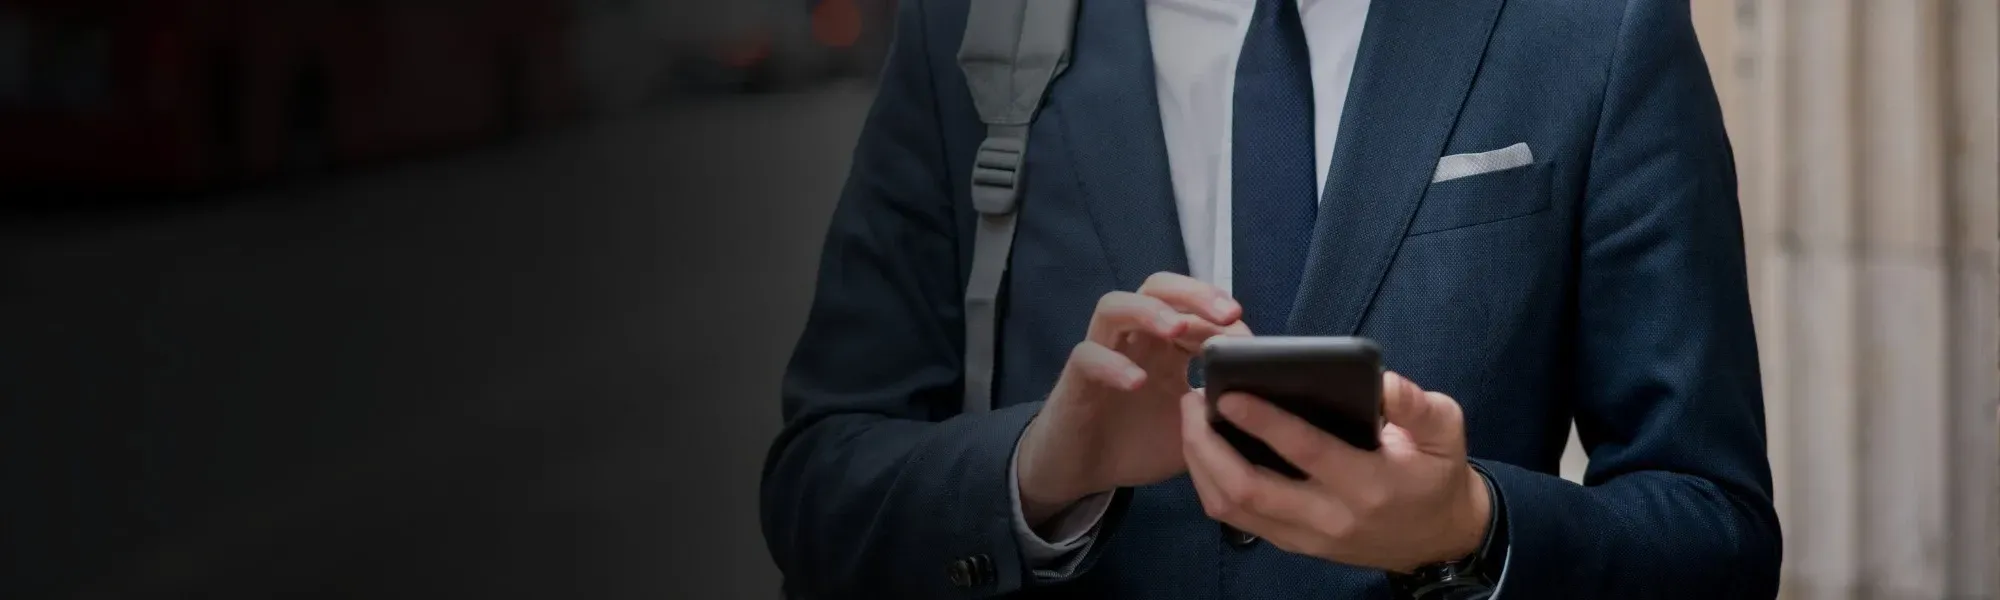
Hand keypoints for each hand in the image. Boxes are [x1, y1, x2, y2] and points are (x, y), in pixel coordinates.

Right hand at [1017, 273, 1249, 527]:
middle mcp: (1135, 339)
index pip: (1195, 309)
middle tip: (1228, 313)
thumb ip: (1221, 415)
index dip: (1223, 317)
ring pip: (1116, 305)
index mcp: (1167, 347)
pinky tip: (1136, 382)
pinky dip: (1112, 363)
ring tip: (1177, 329)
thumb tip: (1266, 410)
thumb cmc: (1138, 443)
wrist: (1083, 470)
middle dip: (1195, 293)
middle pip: (1158, 288)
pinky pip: (1088, 355)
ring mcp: (1103, 352)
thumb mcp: (1193, 433)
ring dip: (1150, 312)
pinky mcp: (1077, 377)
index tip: (1252, 343)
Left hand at [1180, 372, 1489, 572]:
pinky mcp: (1293, 544)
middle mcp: (1330, 518)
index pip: (1305, 452)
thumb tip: (1381, 380)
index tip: (1229, 393)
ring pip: (1232, 508)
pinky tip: (1205, 449)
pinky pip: (1237, 518)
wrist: (1439, 539)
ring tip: (1190, 421)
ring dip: (1200, 464)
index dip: (1263, 422)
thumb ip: (1416, 404)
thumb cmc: (1437, 474)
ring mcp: (1306, 538)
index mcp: (1369, 484)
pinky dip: (1211, 483)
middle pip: (1247, 489)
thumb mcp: (1446, 432)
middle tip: (1192, 401)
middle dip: (1207, 444)